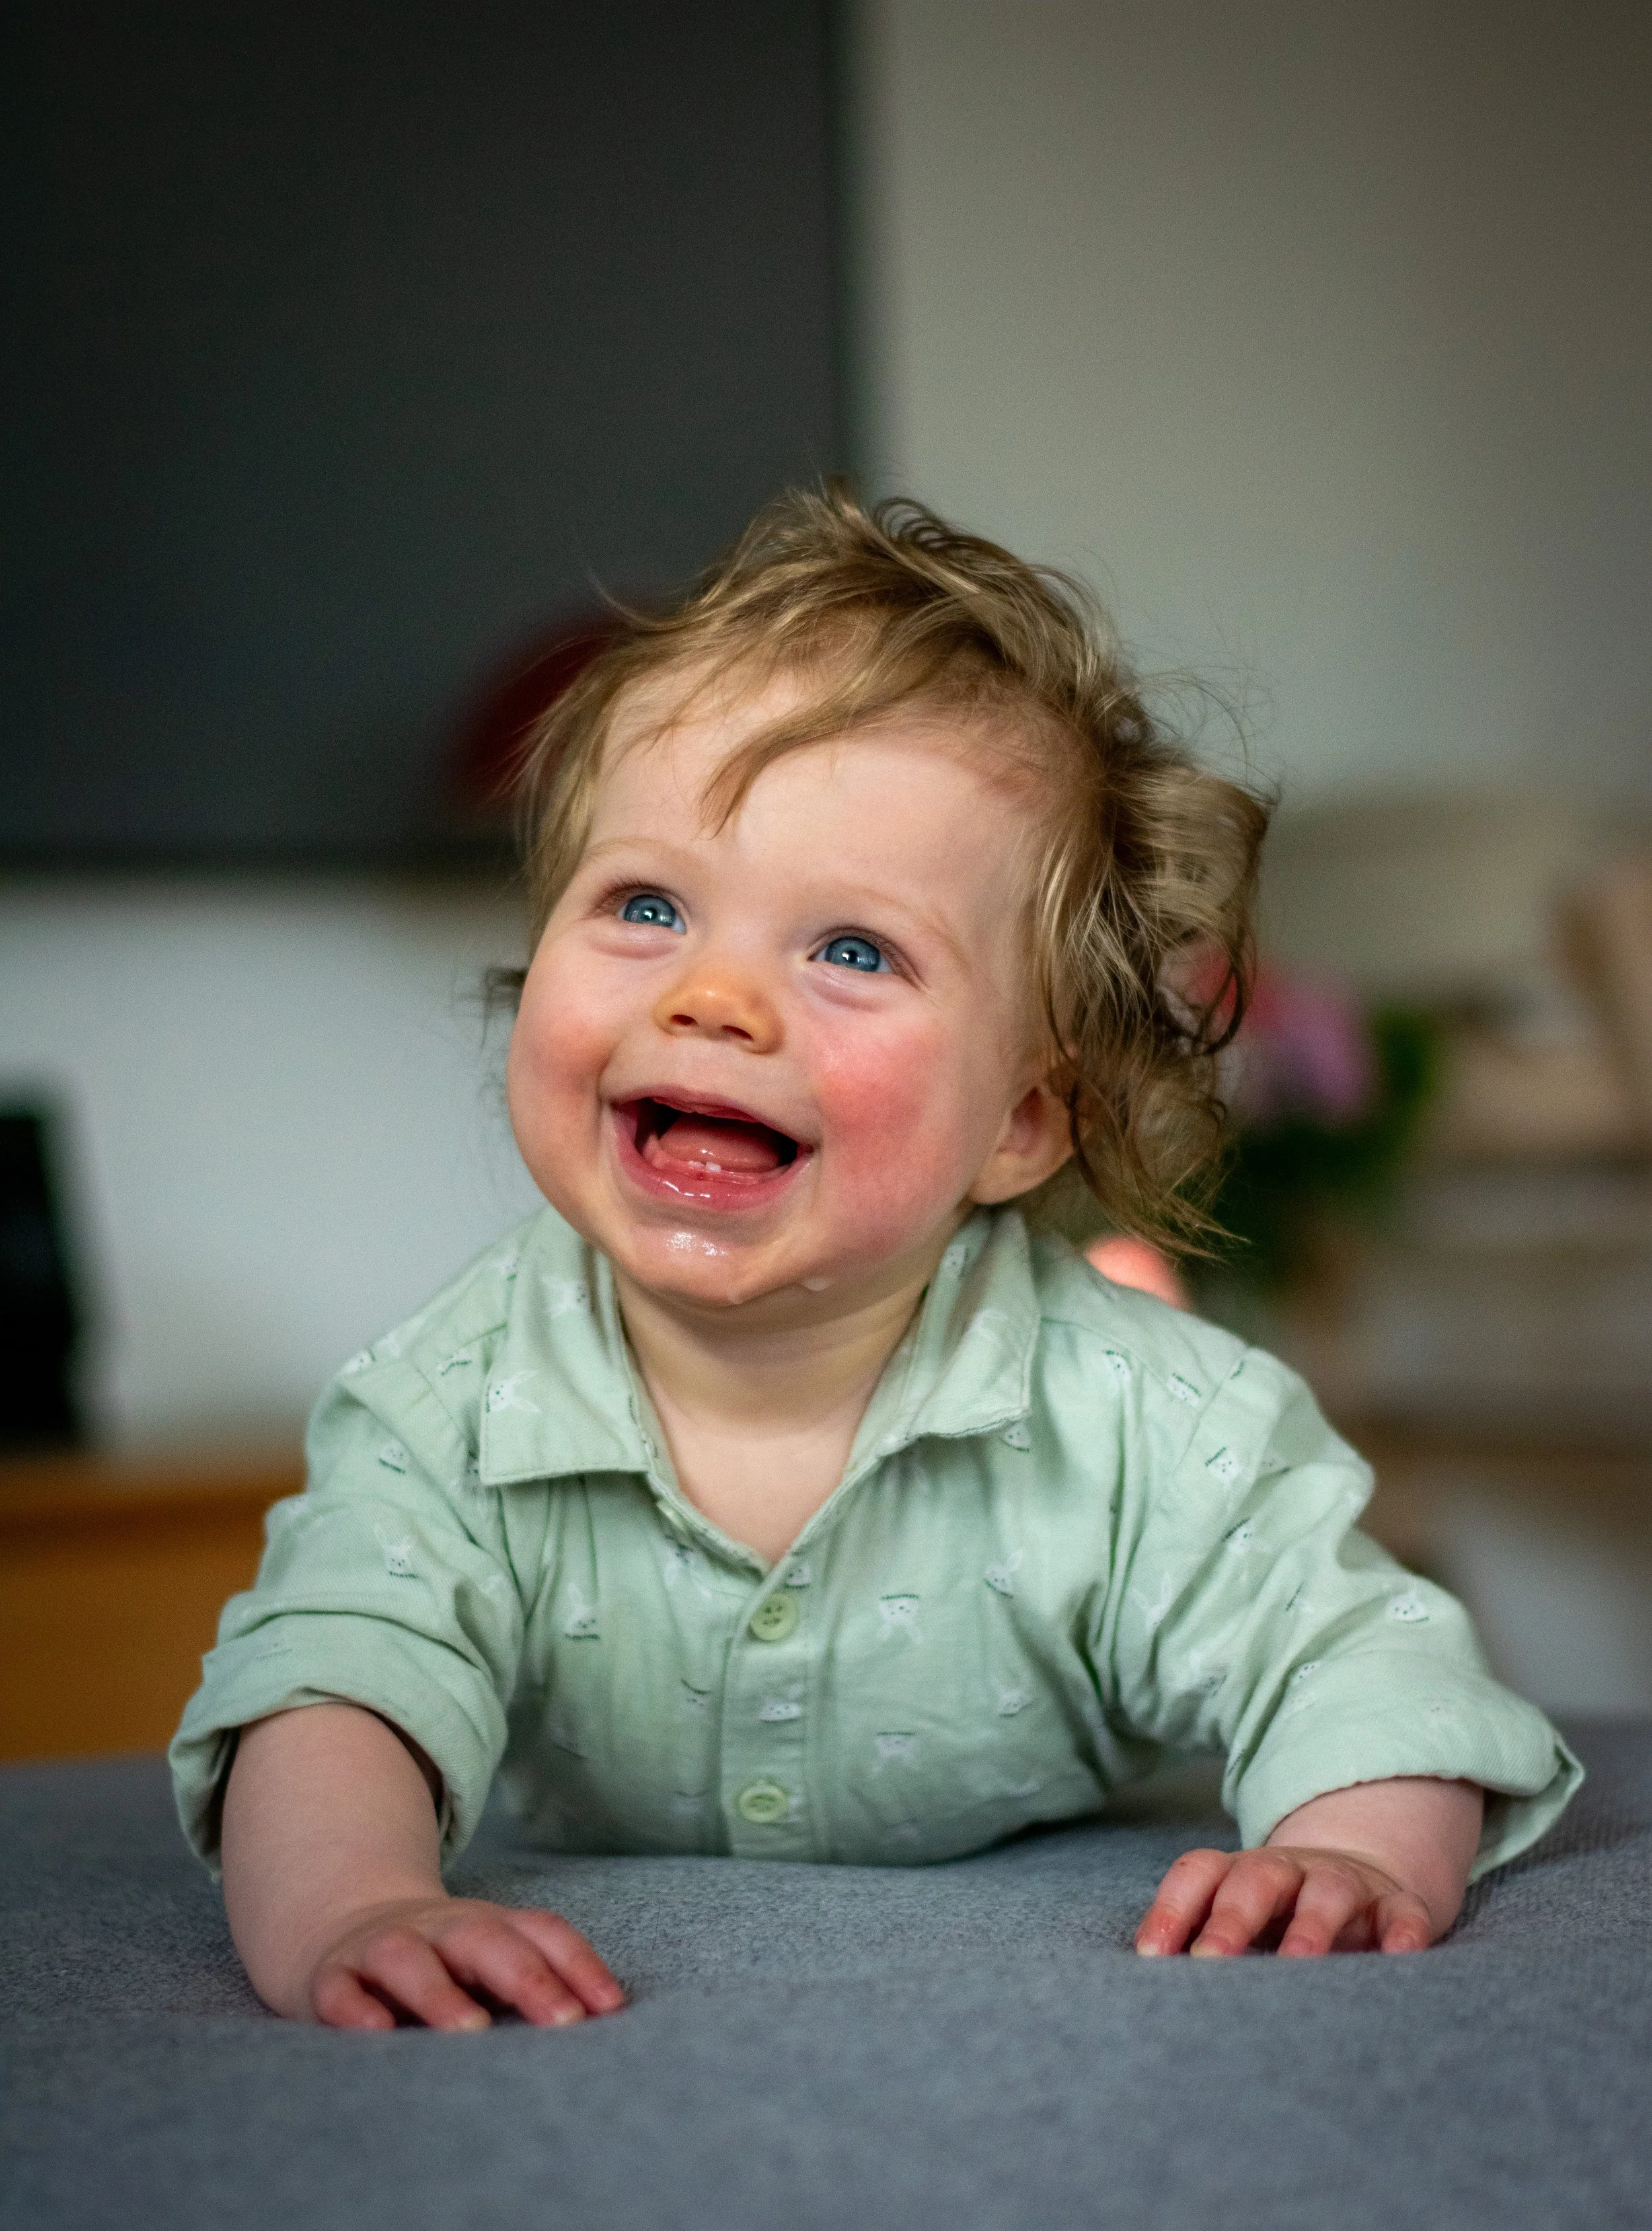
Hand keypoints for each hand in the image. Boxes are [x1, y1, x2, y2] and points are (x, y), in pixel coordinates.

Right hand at [309, 1894, 626, 2029]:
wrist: (343, 1928)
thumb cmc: (443, 1962)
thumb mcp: (491, 1960)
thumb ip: (541, 1982)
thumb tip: (610, 2023)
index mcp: (487, 1925)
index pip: (540, 1932)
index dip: (578, 1965)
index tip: (612, 2009)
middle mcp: (438, 1929)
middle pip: (484, 1939)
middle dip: (526, 1977)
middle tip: (563, 2023)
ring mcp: (382, 1949)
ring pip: (408, 1959)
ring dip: (440, 1992)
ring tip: (471, 2030)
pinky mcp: (331, 1978)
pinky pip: (340, 1990)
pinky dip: (355, 2008)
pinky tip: (374, 2032)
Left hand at [1134, 1844, 1437, 1957]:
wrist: (1362, 1878)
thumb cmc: (1281, 1916)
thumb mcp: (1242, 1921)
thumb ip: (1203, 1946)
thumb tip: (1152, 1999)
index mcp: (1241, 1873)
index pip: (1198, 1874)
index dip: (1171, 1909)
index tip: (1149, 1958)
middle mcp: (1289, 1871)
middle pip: (1255, 1880)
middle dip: (1231, 1918)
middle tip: (1209, 1961)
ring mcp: (1344, 1884)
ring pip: (1327, 1892)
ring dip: (1311, 1925)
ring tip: (1299, 1962)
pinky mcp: (1395, 1906)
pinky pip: (1402, 1914)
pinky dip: (1402, 1932)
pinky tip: (1399, 1958)